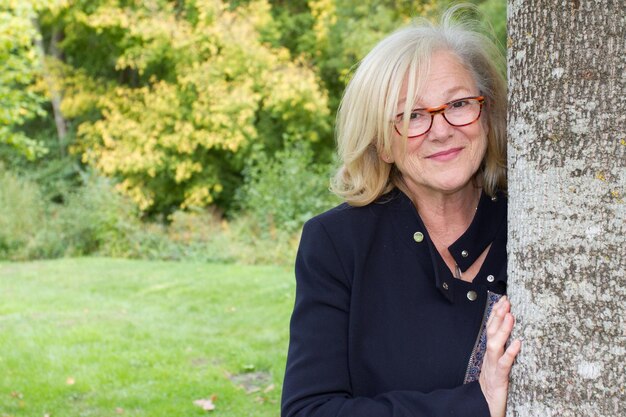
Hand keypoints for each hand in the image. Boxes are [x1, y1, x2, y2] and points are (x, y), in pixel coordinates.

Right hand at [479, 296, 521, 416]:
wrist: (485, 407)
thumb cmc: (494, 388)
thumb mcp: (498, 366)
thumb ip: (503, 352)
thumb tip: (512, 338)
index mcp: (491, 353)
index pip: (492, 328)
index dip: (496, 313)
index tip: (503, 299)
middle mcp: (490, 357)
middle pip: (491, 332)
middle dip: (498, 315)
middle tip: (506, 301)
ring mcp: (493, 367)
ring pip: (495, 344)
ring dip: (503, 329)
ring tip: (510, 316)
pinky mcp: (499, 379)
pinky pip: (504, 364)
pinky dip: (510, 353)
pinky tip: (517, 343)